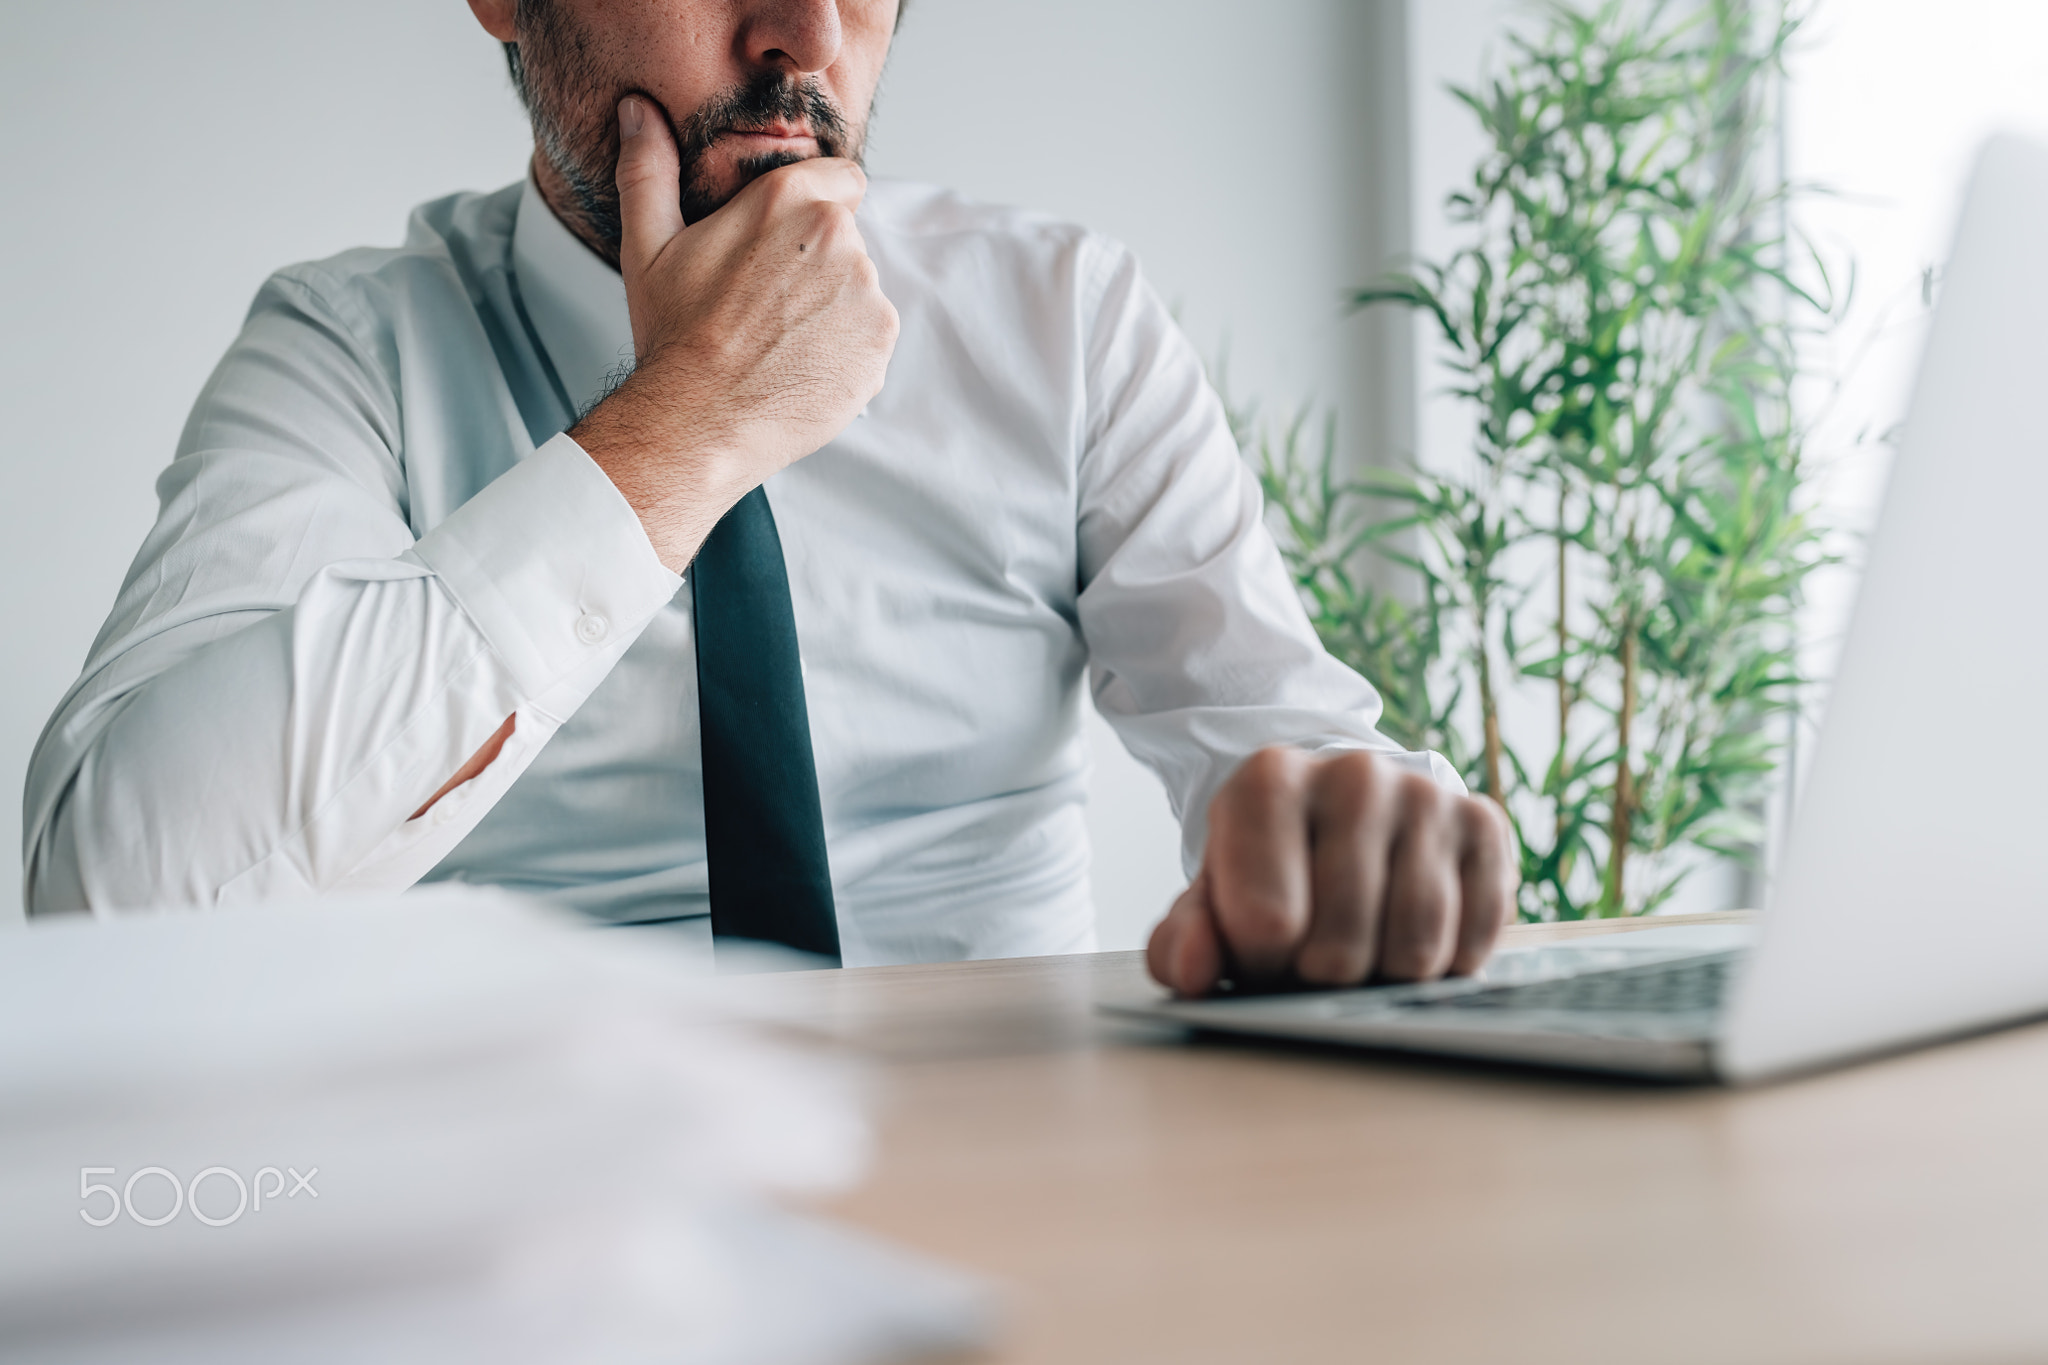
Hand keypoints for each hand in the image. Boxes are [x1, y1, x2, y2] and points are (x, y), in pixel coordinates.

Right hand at [571, 95, 899, 569]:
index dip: (814, 207)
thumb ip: (649, 169)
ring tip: (779, 339)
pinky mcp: (879, 344)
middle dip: (816, 263)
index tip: (784, 243)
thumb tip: (638, 111)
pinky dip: (846, 350)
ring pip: (860, 288)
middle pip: (847, 238)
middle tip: (766, 304)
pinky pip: (870, 336)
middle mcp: (838, 239)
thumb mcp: (649, 245)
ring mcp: (865, 294)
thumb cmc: (673, 338)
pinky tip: (800, 365)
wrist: (697, 422)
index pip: (841, 178)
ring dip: (832, 307)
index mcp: (787, 201)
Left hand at [1147, 748, 1516, 995]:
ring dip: (1385, 978)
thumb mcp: (1211, 903)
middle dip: (1322, 979)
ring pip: (1414, 949)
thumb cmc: (1270, 872)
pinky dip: (1446, 964)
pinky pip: (1475, 938)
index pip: (1266, 923)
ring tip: (1362, 948)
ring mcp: (1424, 795)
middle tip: (1312, 957)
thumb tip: (1192, 970)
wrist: (1340, 815)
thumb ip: (1180, 943)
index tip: (1261, 947)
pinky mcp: (1482, 822)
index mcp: (1268, 780)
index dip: (1261, 964)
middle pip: (1342, 947)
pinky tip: (1411, 937)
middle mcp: (1353, 774)